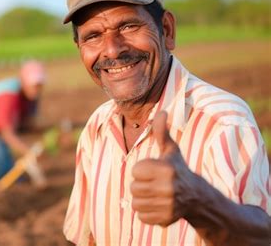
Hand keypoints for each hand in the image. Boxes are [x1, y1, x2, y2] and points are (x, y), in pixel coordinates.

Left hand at [130, 111, 195, 226]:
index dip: (142, 171)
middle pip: (133, 188)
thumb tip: (162, 111)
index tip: (153, 171)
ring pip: (135, 204)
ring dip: (142, 200)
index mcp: (166, 169)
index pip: (135, 171)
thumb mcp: (171, 150)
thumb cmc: (178, 169)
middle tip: (154, 184)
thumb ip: (162, 132)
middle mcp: (168, 188)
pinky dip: (147, 213)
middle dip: (141, 186)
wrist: (197, 197)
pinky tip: (158, 206)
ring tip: (155, 195)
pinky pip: (141, 217)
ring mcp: (168, 205)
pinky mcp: (166, 219)